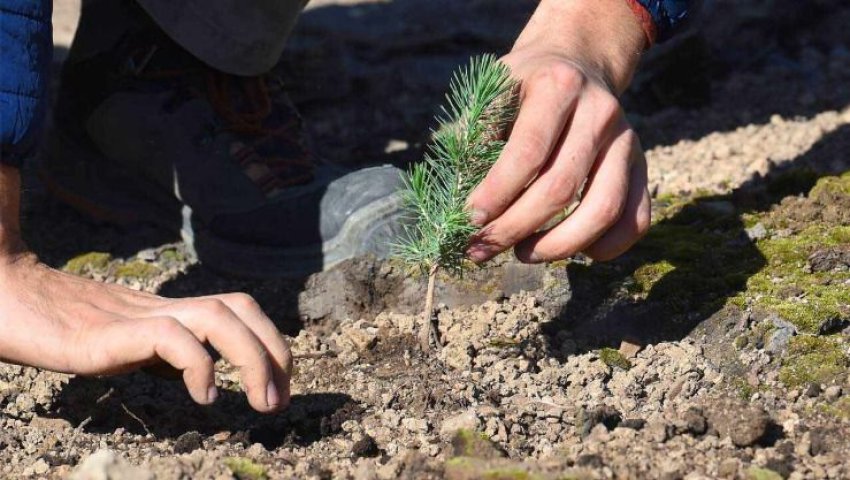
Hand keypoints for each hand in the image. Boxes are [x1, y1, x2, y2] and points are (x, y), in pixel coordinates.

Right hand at [0, 251, 291, 412]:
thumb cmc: (53, 324)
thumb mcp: (122, 345)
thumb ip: (159, 355)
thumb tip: (195, 375)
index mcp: (166, 312)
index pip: (236, 309)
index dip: (269, 341)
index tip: (281, 387)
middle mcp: (160, 308)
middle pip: (238, 307)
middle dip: (274, 351)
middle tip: (281, 401)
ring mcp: (135, 317)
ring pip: (217, 316)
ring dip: (253, 358)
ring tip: (261, 402)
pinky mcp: (106, 335)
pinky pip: (168, 336)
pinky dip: (198, 363)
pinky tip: (203, 395)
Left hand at [466, 0, 651, 262]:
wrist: (575, 64)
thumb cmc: (521, 87)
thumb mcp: (492, 91)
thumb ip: (472, 134)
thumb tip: (452, 200)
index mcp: (557, 87)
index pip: (527, 151)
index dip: (497, 193)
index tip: (469, 221)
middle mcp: (600, 112)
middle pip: (560, 187)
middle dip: (514, 228)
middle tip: (480, 250)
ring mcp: (627, 142)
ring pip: (604, 209)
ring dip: (558, 246)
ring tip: (521, 253)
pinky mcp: (642, 166)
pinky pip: (635, 218)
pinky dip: (604, 247)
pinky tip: (568, 251)